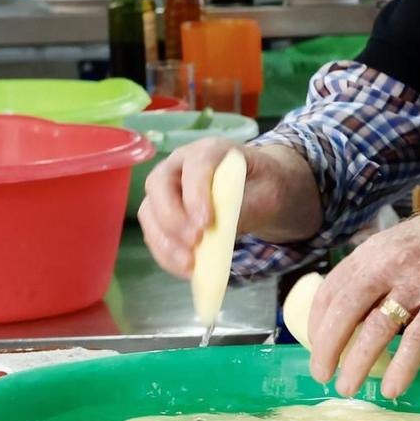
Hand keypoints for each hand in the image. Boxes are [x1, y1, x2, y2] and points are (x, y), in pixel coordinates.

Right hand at [139, 139, 315, 277]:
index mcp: (210, 150)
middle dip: (172, 218)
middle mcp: (180, 165)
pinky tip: (188, 270)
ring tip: (190, 265)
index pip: (194, 165)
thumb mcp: (270, 193)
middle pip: (158, 185)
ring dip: (165, 241)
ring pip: (150, 212)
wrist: (264, 193)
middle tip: (194, 243)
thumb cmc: (268, 186)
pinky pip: (155, 234)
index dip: (195, 194)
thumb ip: (247, 206)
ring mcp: (169, 190)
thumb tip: (221, 230)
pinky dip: (166, 254)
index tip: (206, 225)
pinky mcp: (165, 215)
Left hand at [305, 189, 419, 399]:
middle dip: (327, 347)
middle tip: (320, 373)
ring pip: (377, 328)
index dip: (317, 322)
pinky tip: (392, 388)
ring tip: (347, 387)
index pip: (331, 289)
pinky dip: (402, 366)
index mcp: (371, 252)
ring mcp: (417, 283)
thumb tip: (348, 310)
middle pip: (346, 310)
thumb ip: (372, 272)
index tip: (314, 345)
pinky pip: (418, 339)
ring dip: (357, 362)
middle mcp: (388, 265)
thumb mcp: (396, 244)